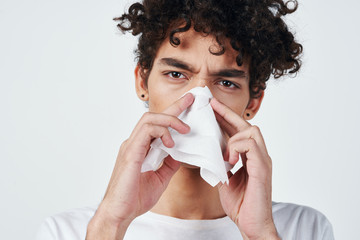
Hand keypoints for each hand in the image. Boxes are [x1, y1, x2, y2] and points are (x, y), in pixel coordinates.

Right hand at [86, 93, 193, 239]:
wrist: (120, 213)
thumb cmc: (135, 197)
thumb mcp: (161, 178)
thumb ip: (169, 164)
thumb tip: (181, 154)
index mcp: (141, 148)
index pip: (157, 125)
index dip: (173, 112)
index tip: (188, 104)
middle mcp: (134, 143)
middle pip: (154, 116)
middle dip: (174, 107)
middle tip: (190, 101)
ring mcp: (131, 146)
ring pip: (149, 120)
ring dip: (170, 120)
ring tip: (185, 129)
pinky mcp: (130, 153)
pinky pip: (146, 132)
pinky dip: (161, 132)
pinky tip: (170, 143)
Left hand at [210, 98, 278, 239]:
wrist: (252, 224)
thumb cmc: (241, 204)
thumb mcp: (226, 180)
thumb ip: (222, 165)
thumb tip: (211, 155)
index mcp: (250, 157)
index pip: (239, 131)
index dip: (226, 118)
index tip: (212, 108)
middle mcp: (259, 155)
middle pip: (246, 125)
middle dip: (228, 113)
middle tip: (212, 105)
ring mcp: (263, 161)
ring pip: (253, 131)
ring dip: (234, 136)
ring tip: (224, 152)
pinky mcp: (262, 169)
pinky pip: (252, 146)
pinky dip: (237, 148)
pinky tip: (229, 159)